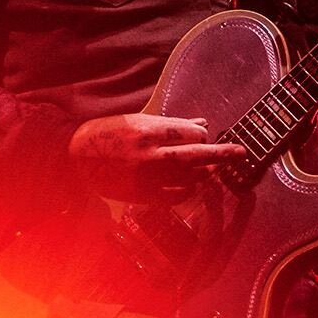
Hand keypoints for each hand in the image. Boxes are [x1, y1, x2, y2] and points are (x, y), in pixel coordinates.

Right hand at [68, 113, 248, 201]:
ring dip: (201, 172)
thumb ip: (173, 124)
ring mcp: (148, 178)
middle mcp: (152, 155)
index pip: (192, 133)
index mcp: (150, 131)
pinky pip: (176, 196)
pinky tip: (187, 184)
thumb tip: (203, 123)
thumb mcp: (139, 120)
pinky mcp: (143, 195)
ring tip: (204, 168)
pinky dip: (186, 190)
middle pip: (198, 155)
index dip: (202, 135)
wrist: (76, 157)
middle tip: (241, 152)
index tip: (205, 136)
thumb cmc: (108, 134)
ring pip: (190, 178)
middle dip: (223, 153)